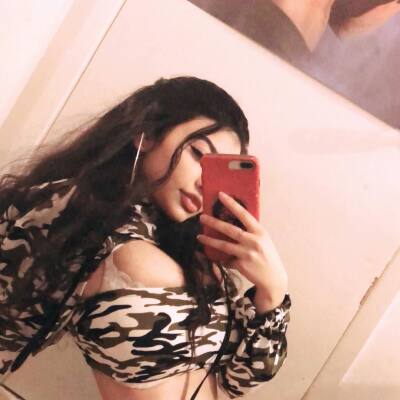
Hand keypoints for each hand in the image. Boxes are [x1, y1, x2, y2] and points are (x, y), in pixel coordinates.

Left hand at [197, 192, 287, 310]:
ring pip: (224, 245)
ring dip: (210, 240)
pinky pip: (227, 259)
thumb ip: (250, 232)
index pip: (244, 214)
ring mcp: (247, 254)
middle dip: (214, 222)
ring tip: (199, 237)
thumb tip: (231, 222)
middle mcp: (254, 241)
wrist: (274, 279)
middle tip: (202, 217)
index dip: (232, 204)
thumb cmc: (267, 257)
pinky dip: (223, 259)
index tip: (221, 195)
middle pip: (230, 229)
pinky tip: (221, 259)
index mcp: (260, 232)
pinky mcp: (241, 265)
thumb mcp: (263, 241)